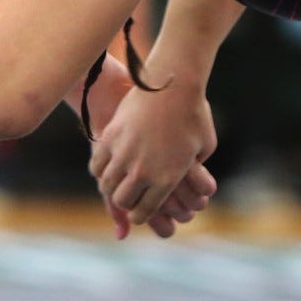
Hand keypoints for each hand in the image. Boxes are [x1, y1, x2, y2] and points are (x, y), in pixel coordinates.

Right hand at [88, 75, 216, 227]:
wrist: (173, 84)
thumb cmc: (194, 115)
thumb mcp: (204, 148)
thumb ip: (195, 170)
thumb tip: (191, 179)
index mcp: (167, 179)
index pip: (143, 212)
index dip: (140, 216)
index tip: (139, 211)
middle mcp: (142, 171)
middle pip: (122, 201)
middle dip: (125, 203)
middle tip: (127, 197)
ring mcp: (124, 154)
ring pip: (107, 185)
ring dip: (110, 186)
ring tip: (115, 182)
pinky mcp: (110, 138)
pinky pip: (97, 165)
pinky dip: (100, 170)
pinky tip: (106, 166)